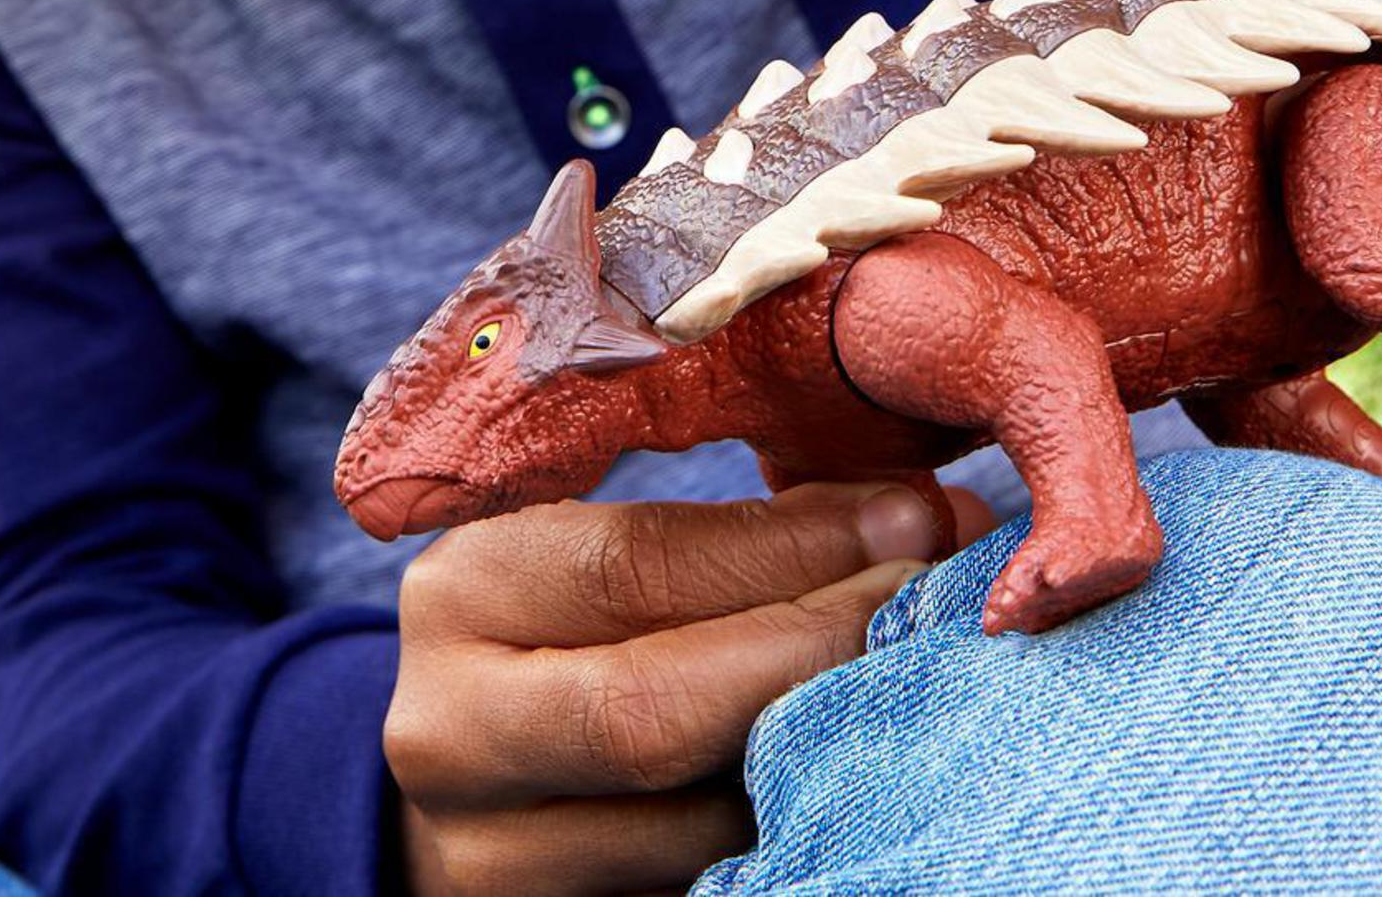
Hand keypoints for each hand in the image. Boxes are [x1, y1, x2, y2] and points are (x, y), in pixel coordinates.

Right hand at [385, 481, 985, 895]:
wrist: (481, 775)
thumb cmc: (574, 633)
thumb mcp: (618, 560)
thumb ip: (755, 536)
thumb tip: (924, 521)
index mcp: (460, 597)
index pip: (633, 566)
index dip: (791, 548)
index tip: (915, 525)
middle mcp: (448, 736)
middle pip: (653, 713)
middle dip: (815, 656)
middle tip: (933, 613)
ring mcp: (491, 861)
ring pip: (692, 831)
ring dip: (824, 761)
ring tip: (916, 696)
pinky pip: (704, 888)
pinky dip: (795, 838)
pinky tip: (862, 786)